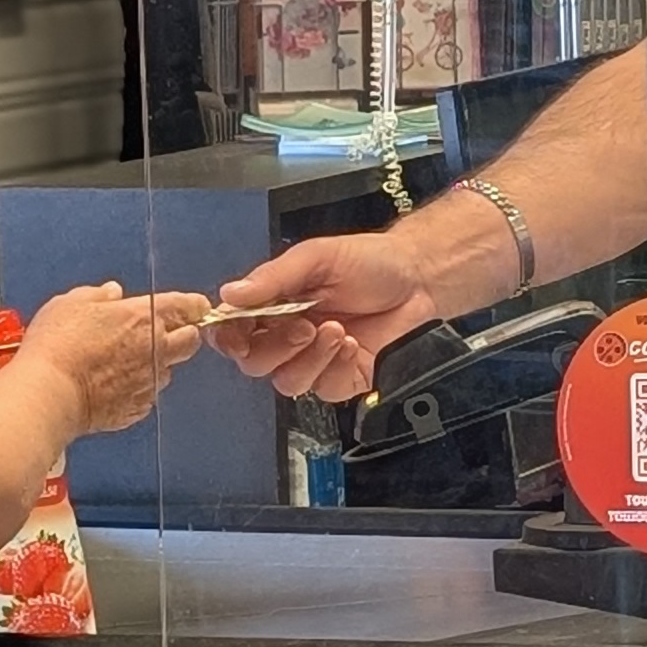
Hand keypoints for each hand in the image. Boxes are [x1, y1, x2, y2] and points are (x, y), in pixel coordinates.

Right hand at [17, 282, 210, 436]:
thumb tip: (112, 293)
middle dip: (183, 335)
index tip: (192, 307)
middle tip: (161, 333)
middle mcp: (156, 349)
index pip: (189, 306)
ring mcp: (149, 382)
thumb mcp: (72, 304)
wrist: (49, 391)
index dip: (193, 306)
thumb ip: (99, 296)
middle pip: (191, 341)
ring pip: (168, 370)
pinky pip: (147, 396)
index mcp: (145, 317)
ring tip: (123, 363)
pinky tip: (111, 386)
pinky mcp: (137, 408)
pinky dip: (136, 390)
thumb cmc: (58, 344)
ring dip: (155, 365)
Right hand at [212, 229, 439, 403]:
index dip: (227, 336)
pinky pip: (324, 389)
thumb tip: (229, 294)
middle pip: (254, 363)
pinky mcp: (343, 379)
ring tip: (336, 330)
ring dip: (309, 358)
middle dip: (274, 348)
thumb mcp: (318, 257)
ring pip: (287, 382)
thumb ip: (274, 277)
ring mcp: (315, 361)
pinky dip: (336, 367)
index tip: (237, 331)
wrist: (418, 278)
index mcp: (272, 306)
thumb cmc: (367, 262)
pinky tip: (352, 345)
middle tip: (304, 326)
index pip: (233, 330)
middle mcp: (287, 337)